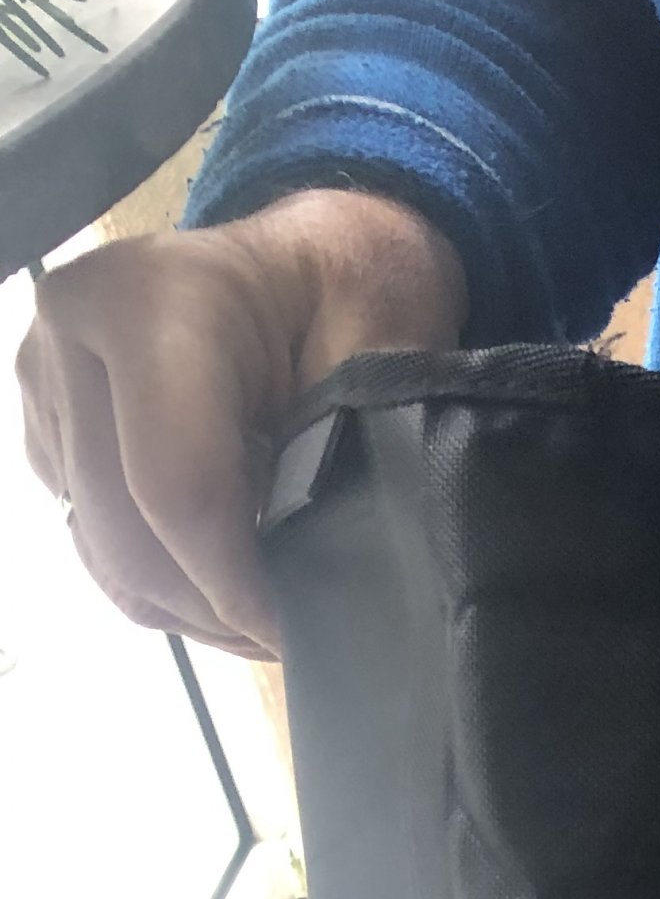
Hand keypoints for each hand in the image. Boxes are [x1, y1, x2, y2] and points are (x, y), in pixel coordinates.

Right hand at [17, 190, 466, 657]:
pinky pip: (92, 535)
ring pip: (102, 550)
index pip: (175, 490)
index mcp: (153, 304)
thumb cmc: (349, 299)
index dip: (235, 587)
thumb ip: (335, 467)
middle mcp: (73, 334)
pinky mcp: (45, 421)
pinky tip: (221, 567)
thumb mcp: (375, 363)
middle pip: (124, 534)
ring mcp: (46, 378)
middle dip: (211, 608)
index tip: (293, 633)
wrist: (298, 262)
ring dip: (185, 605)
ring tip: (256, 611)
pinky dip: (158, 575)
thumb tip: (309, 591)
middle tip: (283, 636)